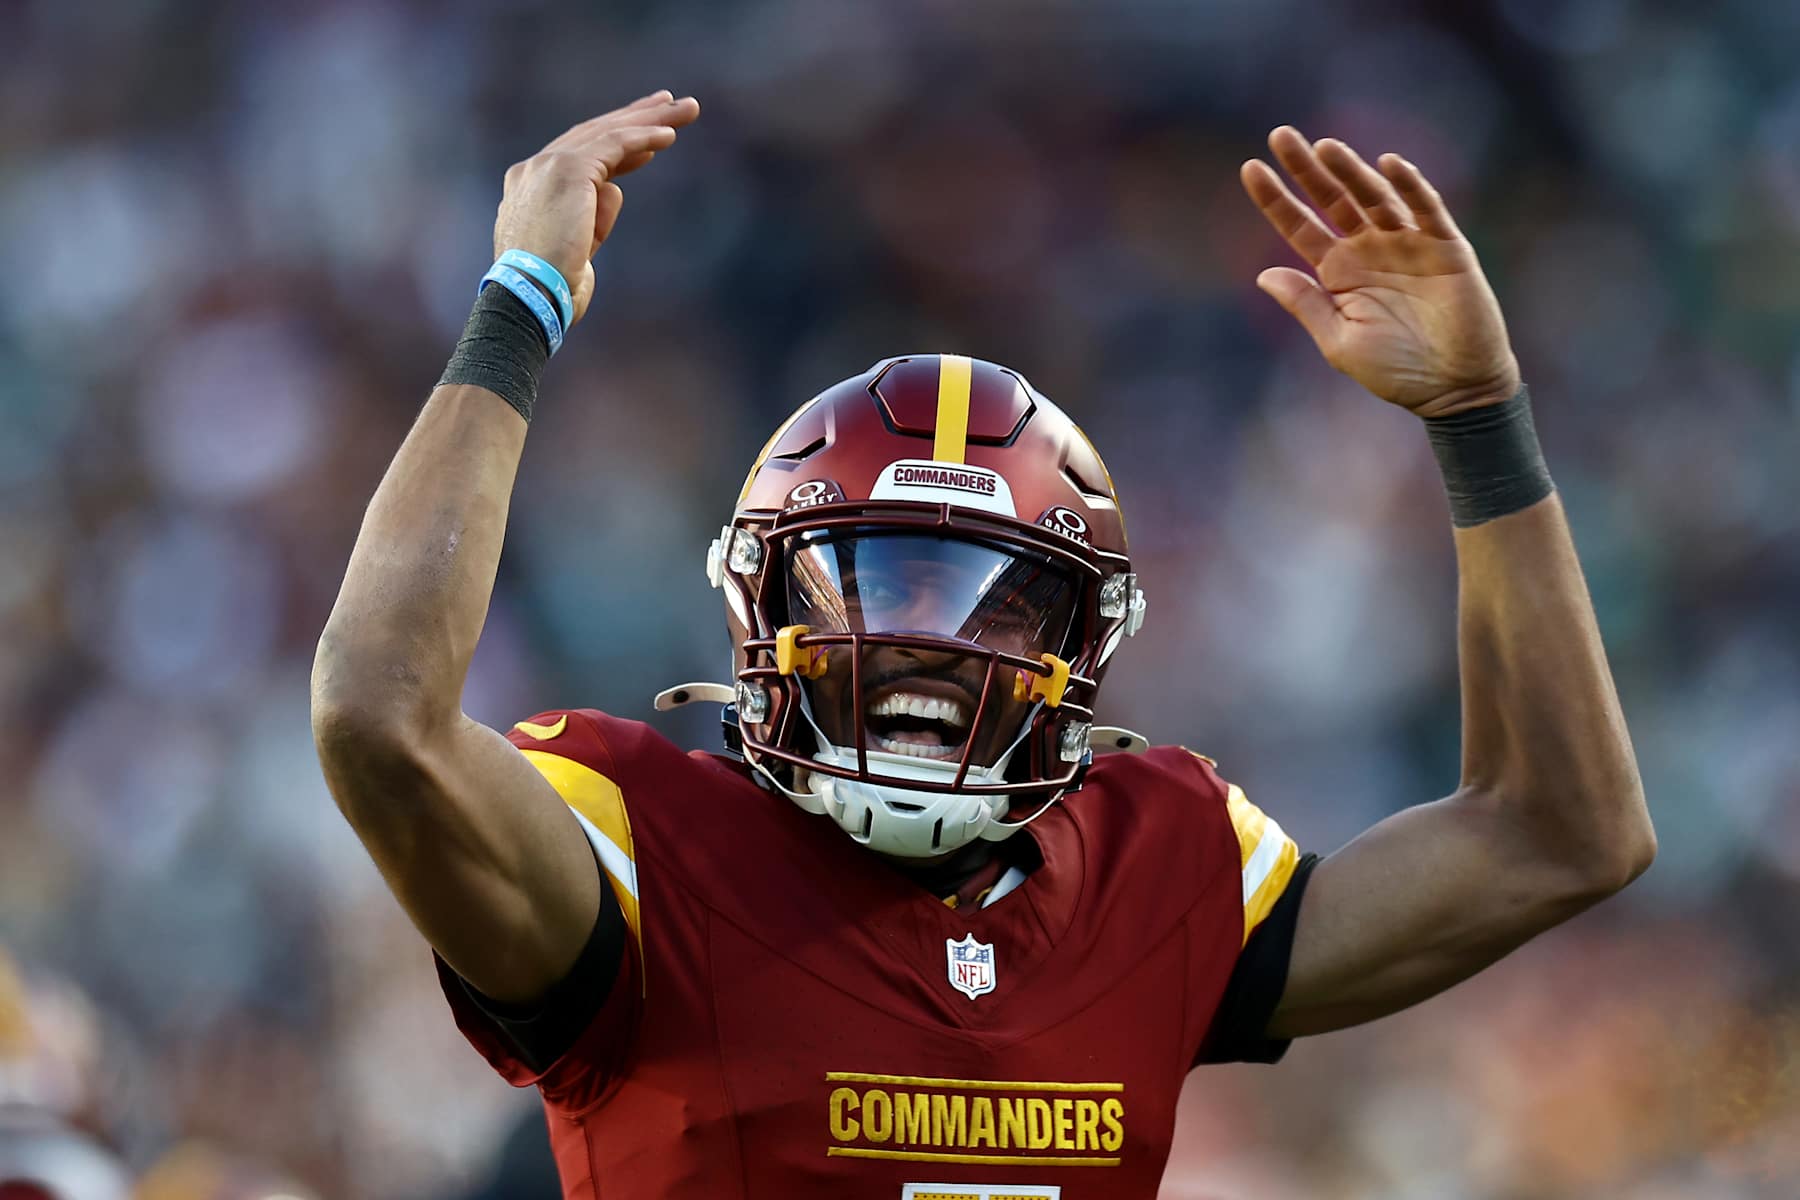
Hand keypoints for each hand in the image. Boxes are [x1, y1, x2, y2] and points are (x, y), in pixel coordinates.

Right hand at [493, 91, 700, 326]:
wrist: (531, 293)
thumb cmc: (554, 286)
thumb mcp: (579, 249)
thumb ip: (594, 218)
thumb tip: (615, 188)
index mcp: (529, 189)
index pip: (580, 157)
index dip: (618, 148)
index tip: (650, 145)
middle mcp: (534, 170)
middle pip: (593, 134)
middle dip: (635, 118)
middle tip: (670, 103)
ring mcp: (549, 165)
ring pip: (607, 133)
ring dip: (650, 120)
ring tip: (686, 109)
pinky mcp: (569, 169)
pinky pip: (614, 144)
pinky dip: (643, 136)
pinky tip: (670, 134)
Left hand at [1241, 127, 1519, 416]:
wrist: (1454, 389)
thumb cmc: (1395, 371)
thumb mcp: (1339, 341)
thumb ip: (1306, 305)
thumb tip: (1263, 273)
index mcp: (1339, 271)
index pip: (1300, 226)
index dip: (1276, 199)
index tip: (1250, 168)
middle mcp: (1369, 249)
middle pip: (1333, 199)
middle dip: (1308, 168)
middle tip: (1280, 135)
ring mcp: (1407, 243)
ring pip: (1375, 196)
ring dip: (1351, 171)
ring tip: (1325, 147)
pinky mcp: (1445, 246)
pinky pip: (1426, 209)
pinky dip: (1409, 186)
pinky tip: (1388, 165)